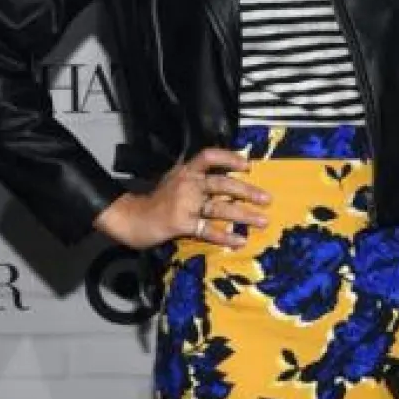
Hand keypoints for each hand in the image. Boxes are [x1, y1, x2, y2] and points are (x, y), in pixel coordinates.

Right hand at [94, 145, 270, 249]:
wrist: (131, 218)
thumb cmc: (156, 201)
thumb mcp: (173, 179)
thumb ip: (194, 175)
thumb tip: (223, 175)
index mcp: (185, 171)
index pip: (209, 157)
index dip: (229, 158)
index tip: (248, 165)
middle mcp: (187, 184)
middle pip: (221, 184)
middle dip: (247, 191)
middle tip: (266, 199)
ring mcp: (184, 204)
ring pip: (219, 208)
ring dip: (243, 215)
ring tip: (262, 220)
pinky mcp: (182, 224)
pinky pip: (208, 230)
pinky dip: (225, 237)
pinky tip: (239, 241)